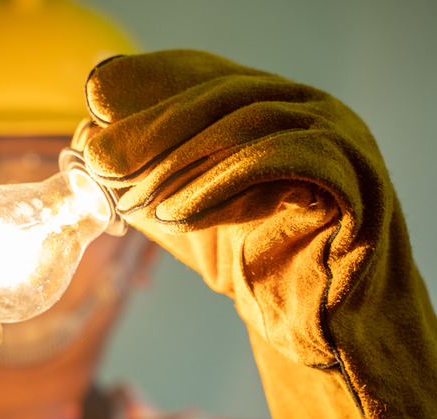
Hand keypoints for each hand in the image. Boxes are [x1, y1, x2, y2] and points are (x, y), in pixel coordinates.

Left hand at [71, 50, 378, 365]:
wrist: (306, 319)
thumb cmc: (243, 257)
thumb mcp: (179, 208)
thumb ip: (142, 176)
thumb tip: (88, 146)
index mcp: (268, 105)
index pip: (203, 75)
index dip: (148, 84)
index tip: (96, 105)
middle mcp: (308, 108)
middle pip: (220, 94)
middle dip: (152, 127)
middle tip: (99, 158)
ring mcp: (340, 135)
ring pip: (248, 121)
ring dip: (178, 159)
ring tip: (130, 197)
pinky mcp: (355, 177)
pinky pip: (281, 159)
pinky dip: (220, 181)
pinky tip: (174, 214)